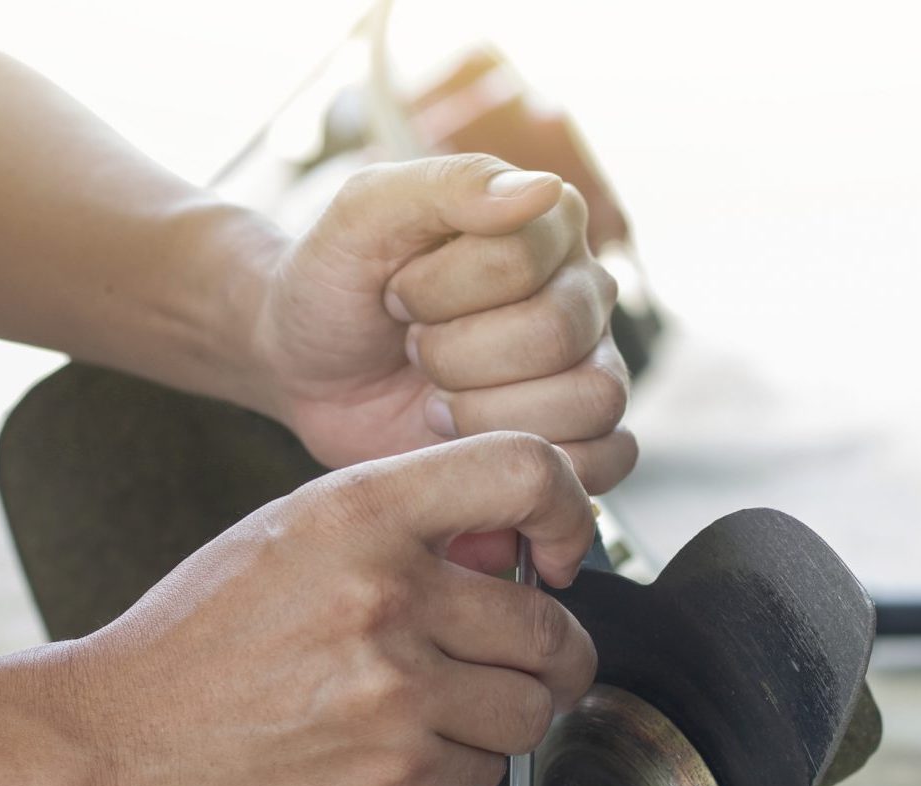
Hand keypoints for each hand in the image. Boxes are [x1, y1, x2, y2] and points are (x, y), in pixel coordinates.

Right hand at [65, 433, 597, 785]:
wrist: (113, 738)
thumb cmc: (202, 635)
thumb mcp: (292, 535)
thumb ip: (406, 529)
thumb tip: (515, 555)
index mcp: (360, 515)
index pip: (525, 472)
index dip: (569, 516)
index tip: (561, 557)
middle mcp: (387, 599)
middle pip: (550, 628)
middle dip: (550, 655)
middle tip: (523, 664)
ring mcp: (393, 700)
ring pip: (530, 714)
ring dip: (504, 719)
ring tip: (443, 711)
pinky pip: (481, 779)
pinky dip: (456, 771)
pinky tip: (395, 753)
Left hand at [246, 155, 635, 498]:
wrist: (309, 372)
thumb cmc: (336, 287)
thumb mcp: (362, 216)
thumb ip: (448, 184)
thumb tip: (542, 188)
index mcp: (548, 221)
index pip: (521, 261)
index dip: (438, 292)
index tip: (395, 294)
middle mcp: (584, 292)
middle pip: (558, 336)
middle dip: (455, 356)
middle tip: (414, 350)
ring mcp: (590, 368)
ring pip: (591, 400)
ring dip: (488, 414)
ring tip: (439, 400)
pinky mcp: (579, 438)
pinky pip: (611, 458)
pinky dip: (538, 465)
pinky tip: (473, 447)